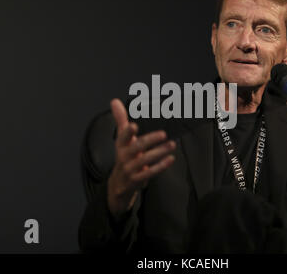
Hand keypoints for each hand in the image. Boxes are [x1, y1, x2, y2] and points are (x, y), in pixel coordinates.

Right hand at [107, 99, 175, 218]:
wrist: (119, 185)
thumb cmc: (125, 157)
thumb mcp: (122, 139)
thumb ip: (120, 120)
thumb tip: (115, 101)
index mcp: (120, 145)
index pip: (122, 136)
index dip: (127, 132)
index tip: (134, 125)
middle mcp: (123, 157)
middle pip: (136, 147)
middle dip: (150, 140)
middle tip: (163, 134)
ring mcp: (129, 169)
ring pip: (145, 160)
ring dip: (159, 152)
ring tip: (171, 145)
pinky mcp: (136, 180)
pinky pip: (150, 173)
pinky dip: (161, 166)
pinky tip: (170, 159)